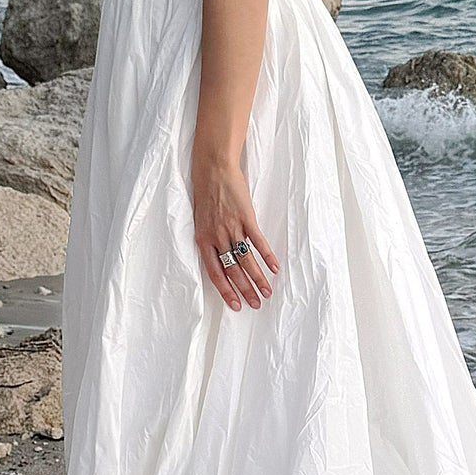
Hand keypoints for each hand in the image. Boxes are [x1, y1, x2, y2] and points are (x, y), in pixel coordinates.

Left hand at [192, 148, 279, 310]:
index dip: (226, 291)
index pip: (215, 273)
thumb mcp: (201, 220)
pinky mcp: (246, 217)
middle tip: (256, 304)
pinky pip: (258, 241)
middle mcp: (217, 236)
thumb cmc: (206, 194)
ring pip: (246, 259)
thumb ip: (210, 240)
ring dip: (258, 278)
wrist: (213, 169)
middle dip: (245, 290)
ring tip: (267, 292)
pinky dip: (267, 256)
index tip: (236, 305)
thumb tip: (221, 260)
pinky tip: (274, 268)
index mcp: (203, 240)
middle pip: (233, 270)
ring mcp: (232, 227)